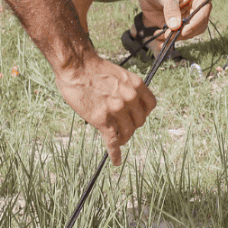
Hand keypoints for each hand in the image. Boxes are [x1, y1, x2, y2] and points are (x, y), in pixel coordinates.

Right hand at [53, 51, 156, 165]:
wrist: (76, 66)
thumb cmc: (93, 68)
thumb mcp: (119, 75)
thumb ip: (127, 89)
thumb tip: (128, 104)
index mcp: (136, 85)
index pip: (150, 106)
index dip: (143, 113)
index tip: (136, 115)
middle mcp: (130, 98)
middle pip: (139, 122)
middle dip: (131, 125)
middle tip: (121, 126)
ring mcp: (117, 109)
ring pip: (127, 133)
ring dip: (123, 138)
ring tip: (117, 139)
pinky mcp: (103, 120)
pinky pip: (112, 142)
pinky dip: (115, 153)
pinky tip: (116, 161)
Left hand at [135, 0, 211, 43]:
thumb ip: (171, 10)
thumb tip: (175, 26)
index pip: (203, 13)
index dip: (194, 23)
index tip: (182, 31)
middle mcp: (200, 8)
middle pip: (198, 26)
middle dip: (183, 32)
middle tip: (168, 34)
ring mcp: (192, 18)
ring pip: (189, 33)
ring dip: (176, 37)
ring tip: (162, 34)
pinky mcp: (182, 25)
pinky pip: (179, 36)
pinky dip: (170, 39)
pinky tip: (160, 36)